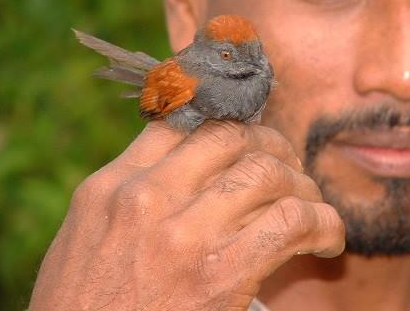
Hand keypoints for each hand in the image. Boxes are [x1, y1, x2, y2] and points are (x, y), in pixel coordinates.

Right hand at [28, 120, 344, 310]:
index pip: (178, 121)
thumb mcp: (85, 238)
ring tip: (309, 201)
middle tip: (286, 163)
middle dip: (270, 142)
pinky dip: (323, 222)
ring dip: (301, 182)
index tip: (248, 133)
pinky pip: (293, 221)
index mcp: (109, 186)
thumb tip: (178, 162)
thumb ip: (126, 194)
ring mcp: (183, 234)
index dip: (224, 118)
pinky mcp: (222, 274)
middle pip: (229, 135)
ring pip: (266, 170)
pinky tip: (326, 238)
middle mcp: (145, 198)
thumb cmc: (82, 310)